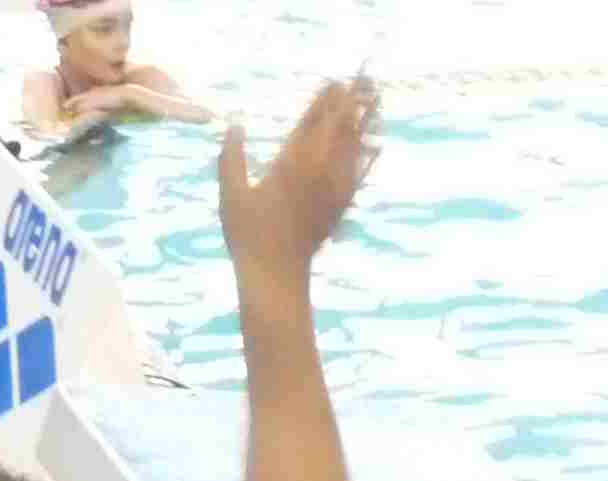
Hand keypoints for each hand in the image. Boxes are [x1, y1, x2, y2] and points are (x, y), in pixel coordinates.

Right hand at [217, 76, 377, 288]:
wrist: (276, 276)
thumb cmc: (248, 237)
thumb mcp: (230, 196)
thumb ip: (231, 158)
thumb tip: (234, 124)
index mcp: (291, 163)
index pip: (313, 121)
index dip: (326, 99)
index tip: (334, 80)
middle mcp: (318, 171)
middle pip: (340, 127)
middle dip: (352, 100)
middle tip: (365, 77)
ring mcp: (333, 189)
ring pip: (355, 146)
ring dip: (367, 120)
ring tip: (376, 98)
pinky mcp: (341, 206)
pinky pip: (360, 173)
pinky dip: (369, 154)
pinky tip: (377, 143)